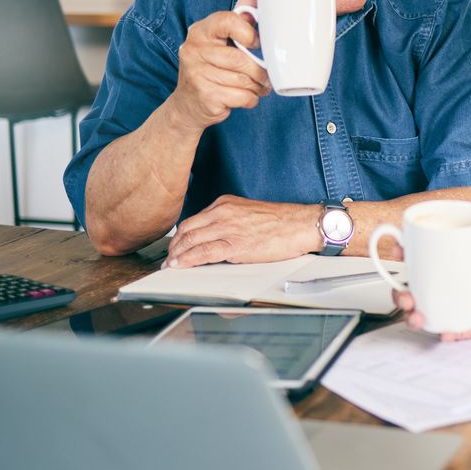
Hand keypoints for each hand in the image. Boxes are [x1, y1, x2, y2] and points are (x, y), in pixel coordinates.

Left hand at [165, 196, 320, 267]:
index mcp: (226, 203)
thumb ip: (230, 222)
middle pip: (187, 230)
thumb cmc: (283, 222)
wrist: (302, 224)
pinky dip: (187, 260)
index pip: (193, 220)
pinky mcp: (235, 244)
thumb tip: (216, 238)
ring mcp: (228, 227)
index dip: (180, 236)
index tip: (175, 246)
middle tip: (168, 259)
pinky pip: (203, 253)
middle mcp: (223, 212)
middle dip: (174, 247)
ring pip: (191, 241)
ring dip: (177, 255)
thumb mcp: (249, 214)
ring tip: (171, 266)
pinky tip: (181, 266)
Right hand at [169, 0, 270, 131]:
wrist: (187, 104)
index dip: (248, 32)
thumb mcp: (220, 41)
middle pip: (241, 58)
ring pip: (244, 80)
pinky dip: (251, 99)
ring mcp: (197, 74)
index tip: (255, 43)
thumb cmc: (210, 68)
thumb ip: (237, 20)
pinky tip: (247, 97)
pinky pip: (242, 96)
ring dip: (257, 86)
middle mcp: (193, 50)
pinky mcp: (205, 96)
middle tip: (265, 76)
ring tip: (258, 86)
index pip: (228, 21)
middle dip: (260, 71)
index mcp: (200, 31)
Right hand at [395, 247, 470, 341]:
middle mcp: (435, 292)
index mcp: (440, 273)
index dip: (402, 255)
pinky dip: (442, 333)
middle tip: (407, 297)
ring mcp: (441, 310)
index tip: (400, 249)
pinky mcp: (452, 327)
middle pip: (406, 293)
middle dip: (399, 296)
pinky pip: (442, 332)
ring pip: (416, 315)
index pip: (414, 263)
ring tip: (418, 317)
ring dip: (411, 317)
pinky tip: (445, 333)